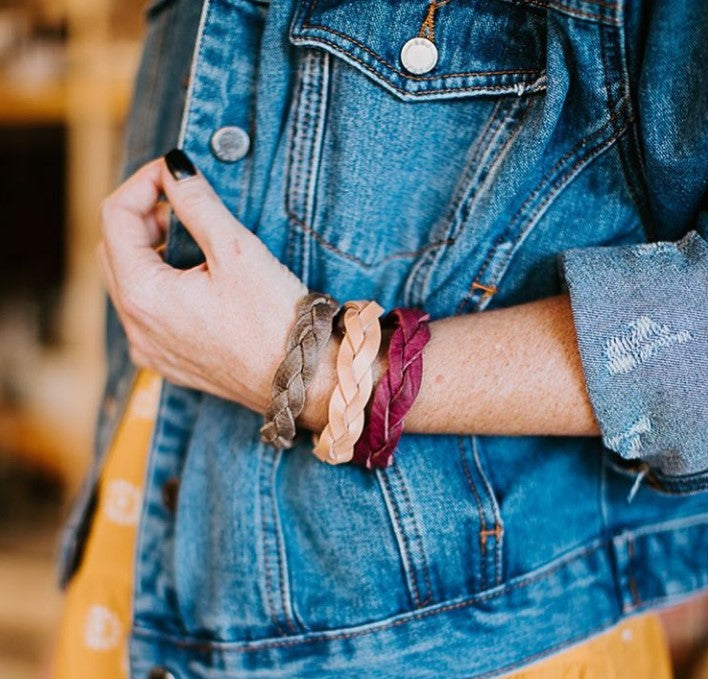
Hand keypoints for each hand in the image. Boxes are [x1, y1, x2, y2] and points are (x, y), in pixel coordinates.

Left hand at [96, 150, 307, 413]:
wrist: (301, 381)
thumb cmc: (273, 319)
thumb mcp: (236, 251)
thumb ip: (197, 203)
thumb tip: (175, 167)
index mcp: (143, 295)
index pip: (115, 217)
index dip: (142, 183)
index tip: (174, 171)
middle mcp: (136, 327)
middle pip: (114, 250)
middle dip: (143, 217)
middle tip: (182, 204)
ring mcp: (150, 350)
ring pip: (129, 284)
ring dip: (150, 252)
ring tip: (193, 240)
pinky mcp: (169, 363)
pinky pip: (146, 315)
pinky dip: (160, 287)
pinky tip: (196, 282)